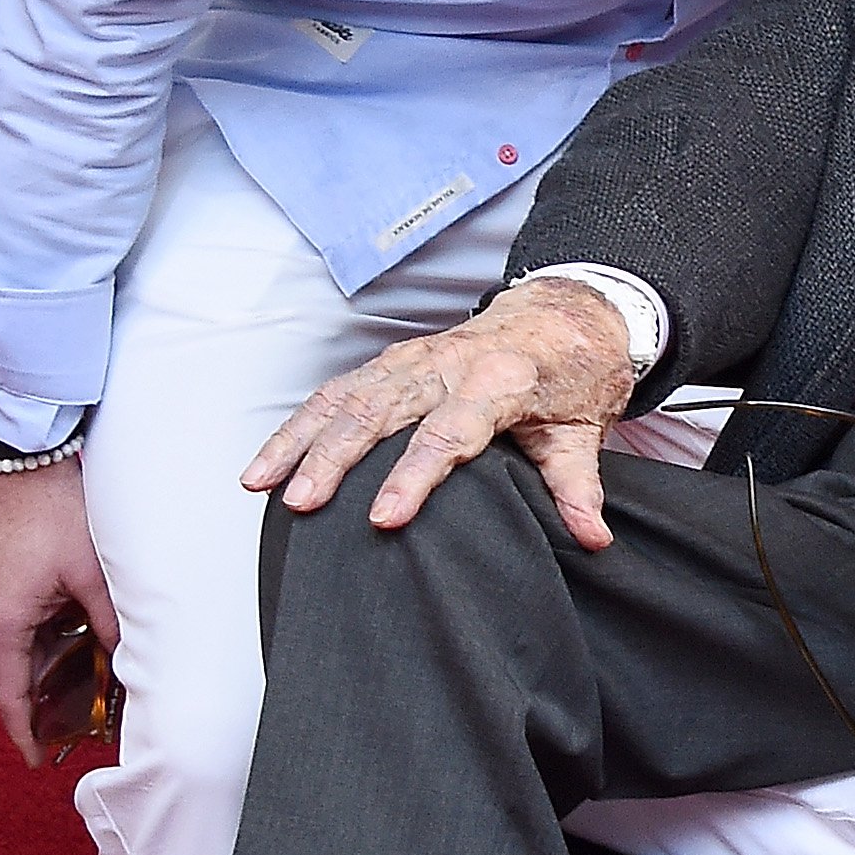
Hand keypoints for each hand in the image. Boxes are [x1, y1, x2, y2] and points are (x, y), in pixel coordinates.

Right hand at [0, 457, 121, 766]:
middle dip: (51, 702)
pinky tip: (82, 640)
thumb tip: (133, 659)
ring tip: (96, 682)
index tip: (39, 763)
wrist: (23, 459)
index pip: (11, 697)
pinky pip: (18, 626)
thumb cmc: (56, 511)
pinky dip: (46, 640)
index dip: (25, 735)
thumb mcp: (93, 573)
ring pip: (21, 650)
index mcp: (1, 623)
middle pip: (18, 676)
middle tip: (91, 722)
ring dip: (52, 667)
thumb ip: (112, 622)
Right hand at [243, 280, 635, 546]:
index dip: (414, 477)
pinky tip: (268, 463)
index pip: (448, 434)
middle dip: (335, 459)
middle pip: (380, 412)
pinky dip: (298, 425)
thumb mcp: (582, 430)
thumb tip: (592, 538)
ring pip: (345, 398)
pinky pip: (335, 392)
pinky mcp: (390, 362)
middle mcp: (444, 366)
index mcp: (497, 382)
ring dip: (301, 440)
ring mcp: (411, 360)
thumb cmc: (572, 376)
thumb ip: (577, 485)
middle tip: (303, 505)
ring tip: (262, 485)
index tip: (383, 519)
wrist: (564, 316)